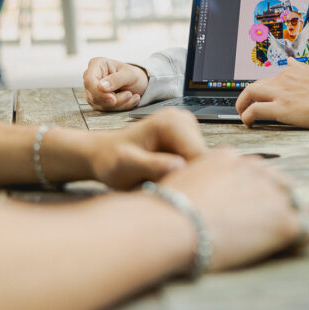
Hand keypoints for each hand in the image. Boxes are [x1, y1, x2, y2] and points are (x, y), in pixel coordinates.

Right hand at [83, 57, 148, 110]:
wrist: (137, 83)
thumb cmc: (132, 75)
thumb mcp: (129, 74)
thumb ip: (116, 79)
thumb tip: (101, 87)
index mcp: (96, 64)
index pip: (89, 80)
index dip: (99, 92)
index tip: (113, 99)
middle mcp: (91, 78)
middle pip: (94, 96)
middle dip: (114, 100)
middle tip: (129, 94)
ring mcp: (92, 91)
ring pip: (101, 105)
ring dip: (119, 104)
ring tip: (132, 95)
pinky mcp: (97, 102)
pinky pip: (106, 110)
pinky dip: (120, 107)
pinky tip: (130, 100)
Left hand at [87, 108, 206, 188]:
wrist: (103, 154)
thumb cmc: (110, 160)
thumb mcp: (126, 165)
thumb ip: (151, 165)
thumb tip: (179, 167)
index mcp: (172, 122)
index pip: (199, 156)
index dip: (188, 179)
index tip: (167, 190)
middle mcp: (184, 120)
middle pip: (205, 160)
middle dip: (187, 178)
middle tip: (159, 187)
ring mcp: (187, 128)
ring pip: (202, 163)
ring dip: (185, 177)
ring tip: (158, 181)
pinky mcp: (187, 138)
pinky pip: (195, 163)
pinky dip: (182, 175)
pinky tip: (162, 178)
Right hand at [162, 148, 308, 270]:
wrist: (172, 223)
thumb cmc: (166, 208)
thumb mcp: (180, 179)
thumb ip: (197, 178)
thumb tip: (195, 190)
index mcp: (229, 157)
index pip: (252, 170)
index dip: (248, 191)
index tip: (241, 207)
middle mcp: (254, 169)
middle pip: (276, 181)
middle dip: (270, 200)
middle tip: (257, 224)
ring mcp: (271, 193)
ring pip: (293, 202)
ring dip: (285, 216)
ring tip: (274, 237)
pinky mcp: (283, 220)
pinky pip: (307, 227)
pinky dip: (301, 237)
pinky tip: (290, 245)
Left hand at [236, 59, 308, 128]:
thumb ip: (299, 68)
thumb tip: (290, 61)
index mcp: (290, 72)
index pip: (267, 80)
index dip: (260, 91)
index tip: (258, 99)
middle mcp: (283, 80)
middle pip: (253, 85)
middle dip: (244, 97)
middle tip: (243, 107)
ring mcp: (281, 93)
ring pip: (250, 94)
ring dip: (241, 105)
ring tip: (243, 115)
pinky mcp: (282, 108)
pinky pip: (256, 110)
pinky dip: (247, 116)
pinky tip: (248, 122)